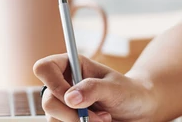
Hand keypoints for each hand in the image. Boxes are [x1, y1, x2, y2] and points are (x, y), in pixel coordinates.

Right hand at [33, 54, 156, 121]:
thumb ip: (93, 88)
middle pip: (47, 101)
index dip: (54, 84)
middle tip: (97, 117)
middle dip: (72, 114)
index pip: (44, 68)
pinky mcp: (66, 121)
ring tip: (102, 120)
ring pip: (53, 119)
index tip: (73, 98)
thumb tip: (70, 98)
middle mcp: (62, 85)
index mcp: (70, 66)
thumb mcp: (115, 88)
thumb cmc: (128, 92)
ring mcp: (63, 105)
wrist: (137, 111)